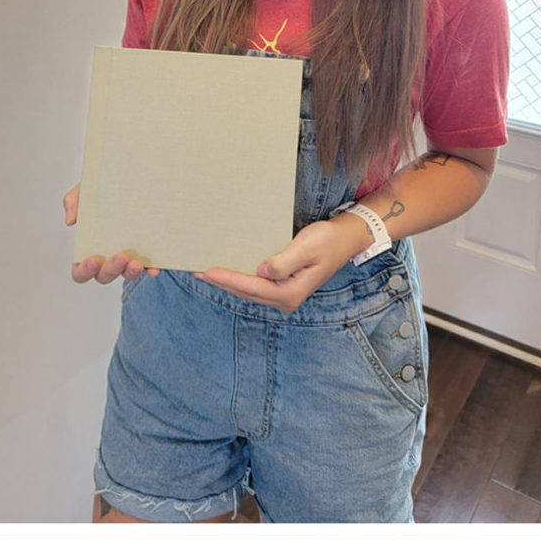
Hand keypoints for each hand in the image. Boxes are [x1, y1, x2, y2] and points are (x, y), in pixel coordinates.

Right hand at [63, 185, 158, 286]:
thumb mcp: (86, 190)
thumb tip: (70, 221)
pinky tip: (154, 267)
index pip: (81, 270)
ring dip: (130, 273)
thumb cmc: (104, 188)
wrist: (133, 178)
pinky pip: (148, 268)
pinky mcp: (145, 254)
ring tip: (136, 262)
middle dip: (112, 269)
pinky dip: (150, 270)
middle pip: (104, 276)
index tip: (93, 260)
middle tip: (121, 256)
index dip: (84, 271)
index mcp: (88, 247)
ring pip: (126, 275)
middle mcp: (107, 257)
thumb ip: (73, 201)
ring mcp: (127, 258)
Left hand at [195, 215, 366, 311]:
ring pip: (247, 291)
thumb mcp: (307, 248)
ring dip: (226, 282)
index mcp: (290, 293)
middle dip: (220, 282)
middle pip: (245, 292)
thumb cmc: (328, 241)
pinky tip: (225, 273)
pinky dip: (237, 280)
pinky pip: (254, 286)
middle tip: (195, 271)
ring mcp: (283, 295)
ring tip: (203, 272)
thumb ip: (283, 263)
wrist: (345, 240)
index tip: (207, 271)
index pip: (251, 287)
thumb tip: (262, 272)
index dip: (228, 279)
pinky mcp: (281, 287)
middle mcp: (285, 299)